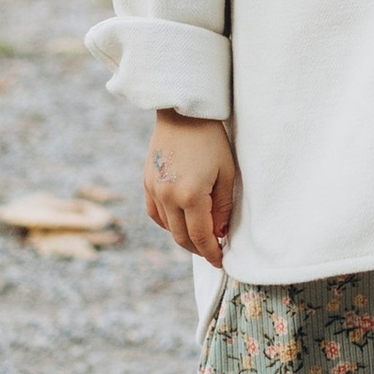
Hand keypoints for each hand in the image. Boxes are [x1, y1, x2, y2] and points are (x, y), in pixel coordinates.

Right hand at [145, 109, 237, 264]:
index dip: (211, 252)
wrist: (183, 113)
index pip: (200, 236)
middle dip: (198, 248)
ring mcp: (154, 190)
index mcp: (190, 194)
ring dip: (184, 236)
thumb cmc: (211, 140)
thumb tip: (220, 234)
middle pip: (182, 237)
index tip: (220, 260)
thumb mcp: (226, 173)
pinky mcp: (147, 182)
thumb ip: (222, 207)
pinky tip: (180, 221)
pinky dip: (168, 223)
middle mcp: (168, 196)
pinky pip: (155, 213)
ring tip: (200, 236)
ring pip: (168, 227)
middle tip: (212, 251)